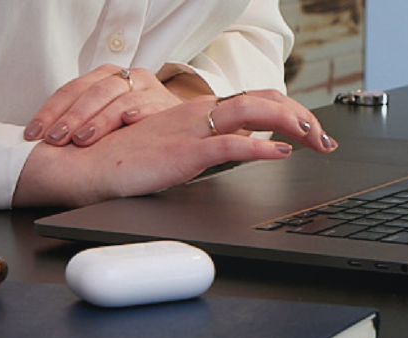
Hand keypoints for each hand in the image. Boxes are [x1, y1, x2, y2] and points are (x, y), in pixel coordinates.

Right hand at [13, 92, 337, 207]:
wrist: (82, 166)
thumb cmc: (121, 161)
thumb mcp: (172, 149)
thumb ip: (203, 146)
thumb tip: (237, 151)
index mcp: (197, 113)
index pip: (254, 102)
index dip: (289, 112)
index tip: (311, 132)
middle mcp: (198, 114)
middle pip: (262, 101)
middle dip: (301, 117)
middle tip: (325, 139)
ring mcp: (191, 131)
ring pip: (253, 113)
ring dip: (291, 124)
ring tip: (315, 139)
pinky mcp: (183, 153)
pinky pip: (229, 144)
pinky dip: (260, 146)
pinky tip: (279, 152)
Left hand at [23, 65, 182, 146]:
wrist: (183, 125)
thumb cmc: (136, 126)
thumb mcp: (106, 116)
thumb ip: (80, 119)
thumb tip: (41, 138)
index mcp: (105, 76)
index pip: (72, 89)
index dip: (51, 111)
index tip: (35, 133)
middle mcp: (126, 77)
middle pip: (94, 93)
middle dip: (72, 117)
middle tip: (56, 139)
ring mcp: (148, 89)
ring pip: (119, 100)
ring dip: (99, 120)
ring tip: (83, 139)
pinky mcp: (167, 104)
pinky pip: (151, 106)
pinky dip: (140, 112)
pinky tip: (127, 121)